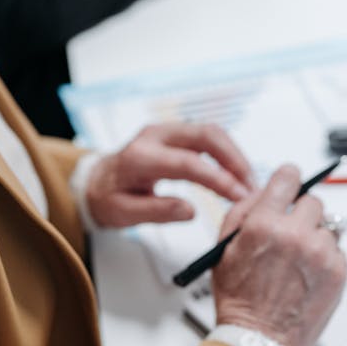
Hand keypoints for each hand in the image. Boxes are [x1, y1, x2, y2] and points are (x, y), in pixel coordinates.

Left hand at [85, 123, 256, 228]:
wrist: (96, 181)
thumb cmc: (107, 197)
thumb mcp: (123, 213)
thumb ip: (156, 211)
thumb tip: (189, 211)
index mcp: (140, 156)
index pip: (187, 162)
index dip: (217, 178)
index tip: (238, 195)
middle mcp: (155, 136)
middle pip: (205, 135)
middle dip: (234, 159)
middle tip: (250, 186)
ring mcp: (166, 132)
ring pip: (210, 132)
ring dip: (233, 155)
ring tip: (247, 183)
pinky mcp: (175, 135)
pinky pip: (207, 138)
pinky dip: (226, 154)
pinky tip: (234, 174)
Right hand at [212, 165, 346, 345]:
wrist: (259, 341)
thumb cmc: (239, 298)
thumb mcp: (225, 247)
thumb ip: (243, 210)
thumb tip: (265, 190)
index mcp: (265, 223)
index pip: (288, 178)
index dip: (288, 180)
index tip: (290, 184)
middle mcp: (296, 234)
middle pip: (313, 201)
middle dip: (301, 213)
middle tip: (291, 232)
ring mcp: (321, 253)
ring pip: (328, 226)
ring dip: (315, 236)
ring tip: (298, 259)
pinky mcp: (338, 272)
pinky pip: (338, 249)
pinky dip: (326, 257)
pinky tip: (308, 274)